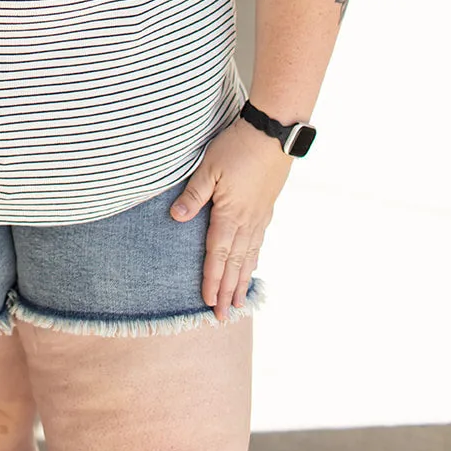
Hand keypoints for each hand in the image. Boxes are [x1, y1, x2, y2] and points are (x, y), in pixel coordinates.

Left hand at [170, 117, 291, 320]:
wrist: (273, 134)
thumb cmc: (237, 147)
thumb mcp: (209, 168)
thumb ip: (193, 195)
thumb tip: (177, 218)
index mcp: (229, 215)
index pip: (217, 255)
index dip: (212, 280)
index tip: (208, 302)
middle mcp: (247, 222)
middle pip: (235, 264)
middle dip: (228, 291)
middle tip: (223, 316)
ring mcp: (259, 216)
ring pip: (249, 256)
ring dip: (242, 280)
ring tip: (240, 301)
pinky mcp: (267, 207)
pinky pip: (259, 241)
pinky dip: (254, 259)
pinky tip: (252, 265)